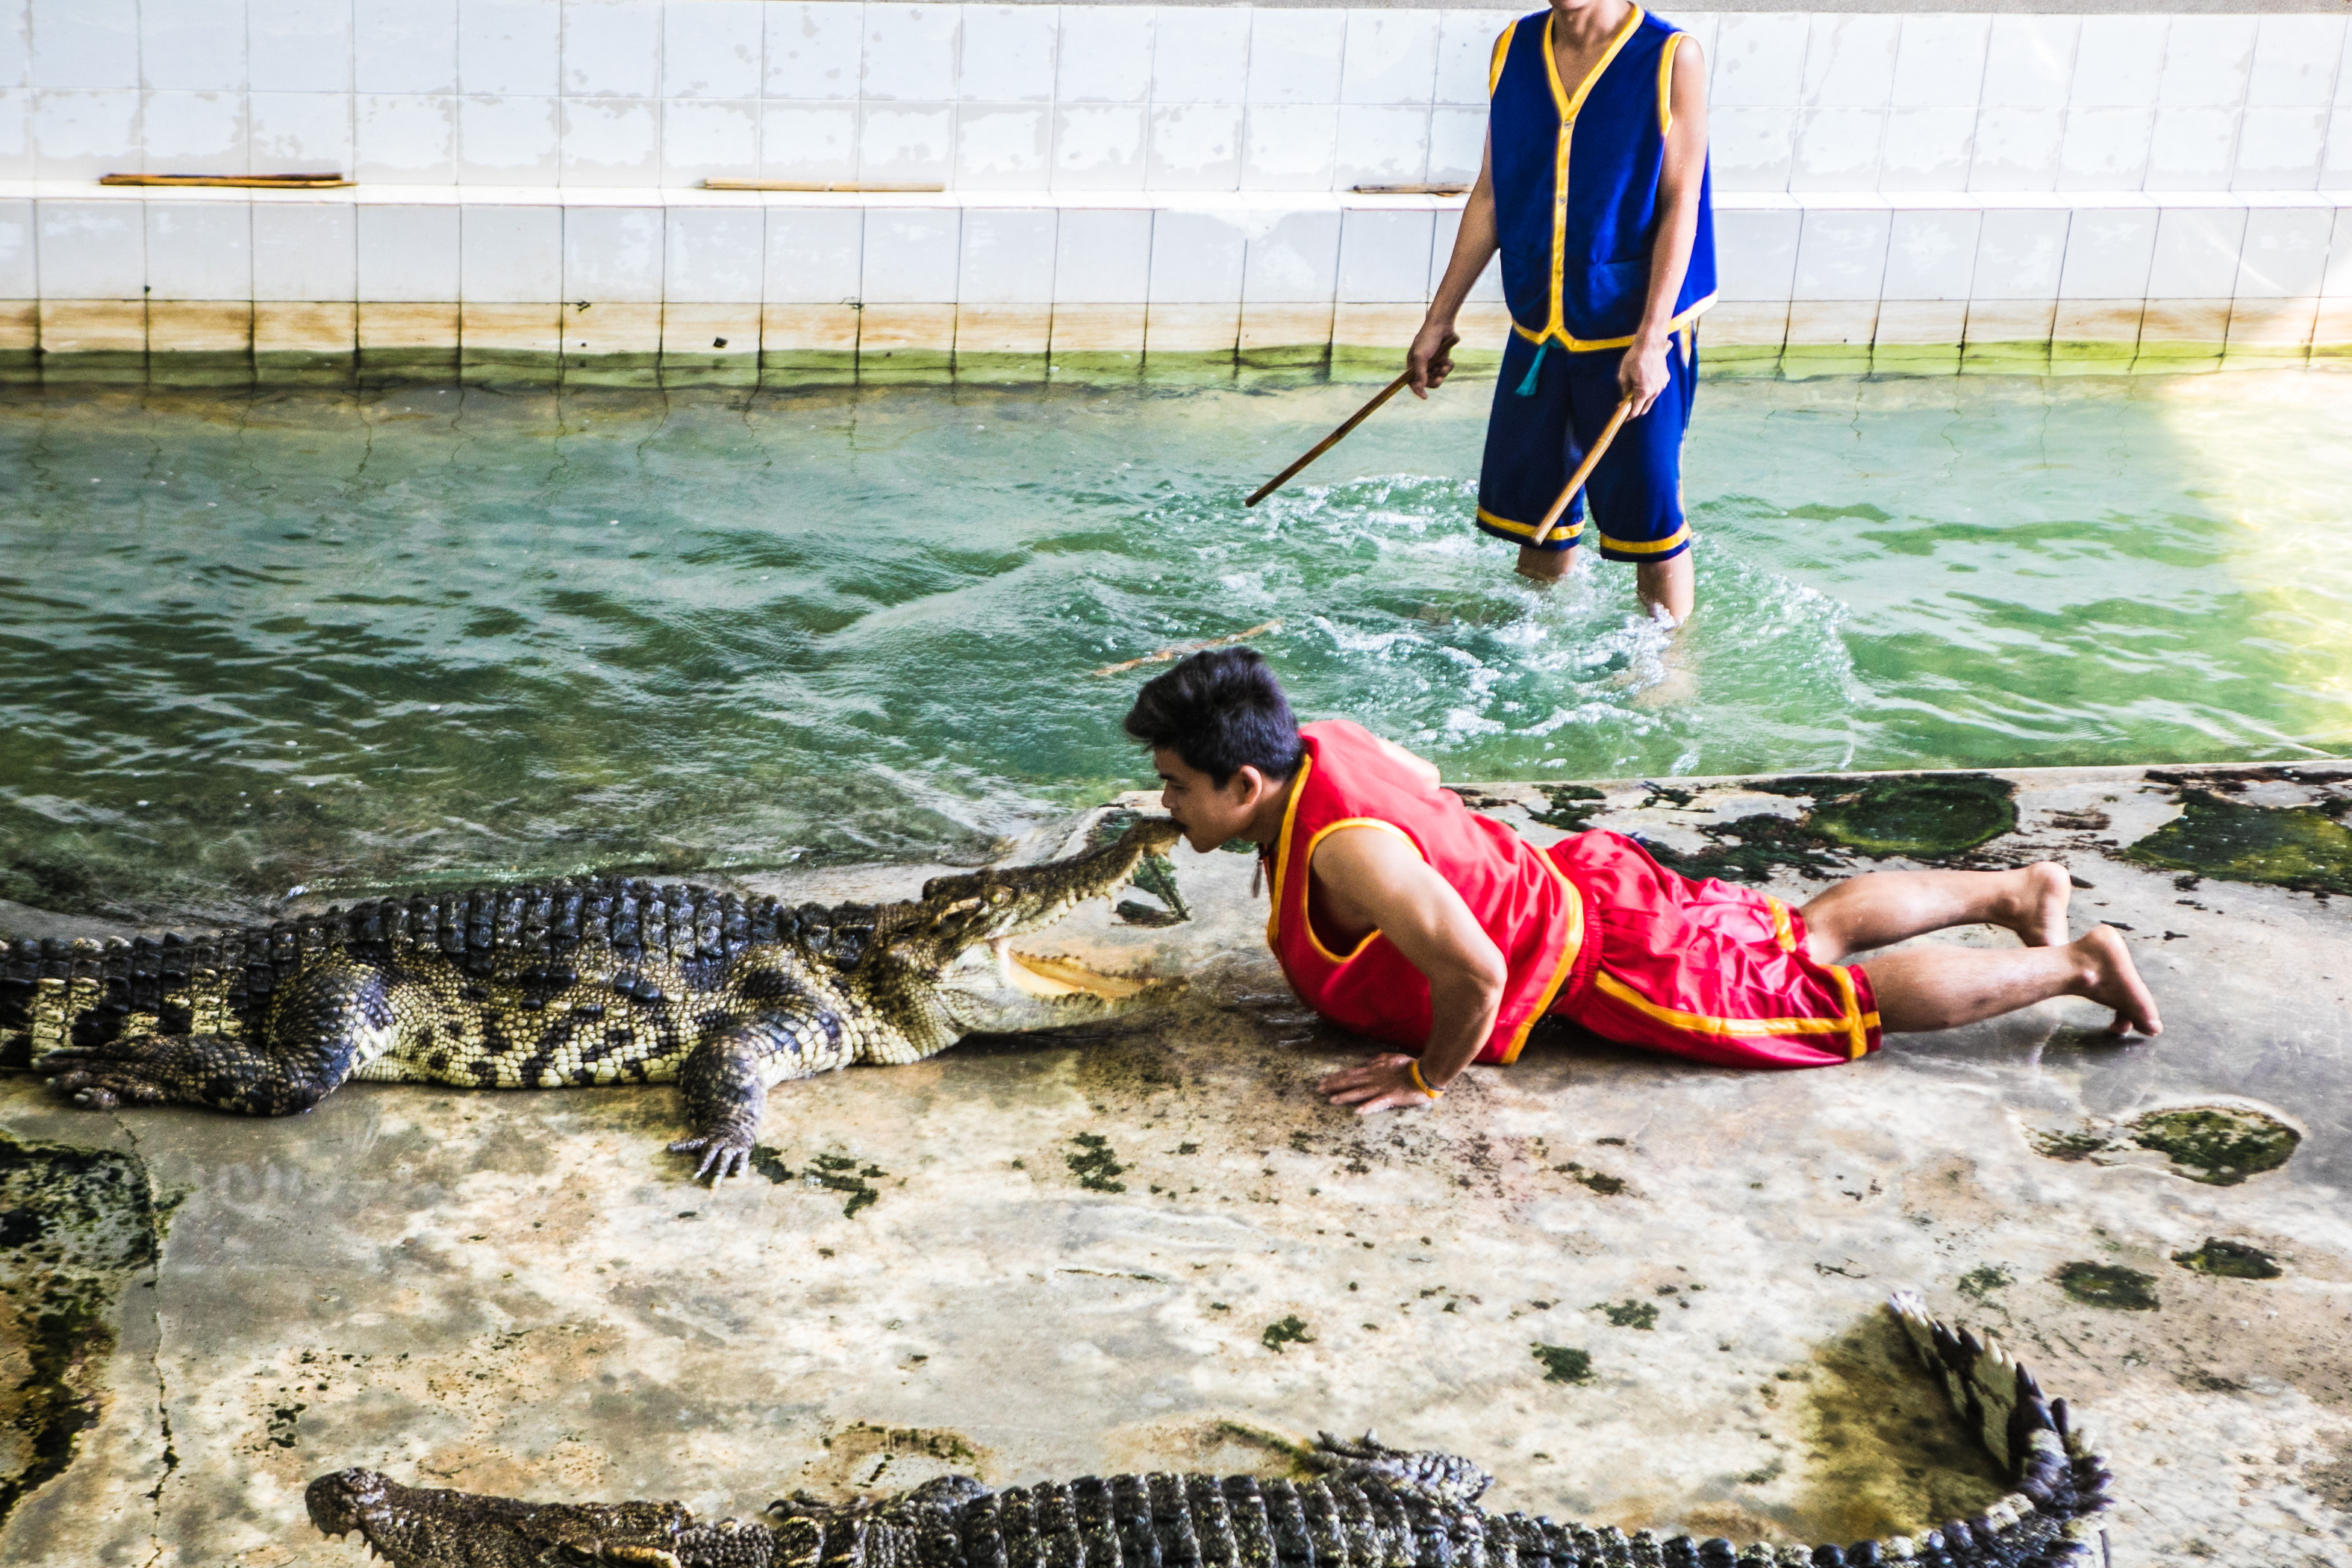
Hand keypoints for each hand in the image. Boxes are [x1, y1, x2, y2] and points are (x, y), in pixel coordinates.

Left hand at [1317, 1052, 1442, 1114]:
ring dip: (1345, 1096)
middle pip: (1351, 1082)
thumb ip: (1379, 1059)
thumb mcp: (1392, 1058)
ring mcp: (1382, 1088)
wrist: (1427, 1073)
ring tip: (1331, 1100)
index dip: (1336, 1077)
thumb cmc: (1411, 1066)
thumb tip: (1368, 1060)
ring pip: (1360, 1092)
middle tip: (1318, 1089)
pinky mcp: (1392, 1097)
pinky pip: (1377, 1103)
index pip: (1351, 1073)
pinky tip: (1357, 1111)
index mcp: (1374, 1070)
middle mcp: (1374, 1079)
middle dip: (1334, 1085)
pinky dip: (1367, 1106)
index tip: (1323, 1080)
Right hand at [1406, 320, 1459, 398]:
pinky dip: (1448, 367)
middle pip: (1427, 382)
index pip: (1412, 382)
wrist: (1442, 325)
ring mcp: (1433, 363)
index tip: (1425, 397)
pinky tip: (1449, 360)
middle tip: (1440, 378)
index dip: (1418, 390)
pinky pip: (1445, 370)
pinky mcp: (1442, 359)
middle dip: (1434, 381)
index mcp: (1412, 364)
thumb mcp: (1421, 357)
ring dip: (1443, 373)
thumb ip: (1420, 373)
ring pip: (1438, 377)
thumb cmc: (1428, 339)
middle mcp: (1422, 365)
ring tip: (1445, 366)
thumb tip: (1420, 388)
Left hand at [1617, 335, 1671, 416]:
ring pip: (1651, 399)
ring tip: (1635, 390)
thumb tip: (1624, 399)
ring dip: (1643, 398)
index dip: (1628, 416)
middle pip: (1645, 408)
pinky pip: (1657, 389)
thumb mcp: (1623, 374)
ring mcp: (1662, 385)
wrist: (1650, 344)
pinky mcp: (1666, 379)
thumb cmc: (1635, 357)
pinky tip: (1644, 380)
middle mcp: (1655, 391)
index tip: (1623, 417)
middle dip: (1636, 410)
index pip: (1636, 411)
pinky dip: (1650, 389)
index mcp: (1643, 392)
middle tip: (1627, 405)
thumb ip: (1624, 390)